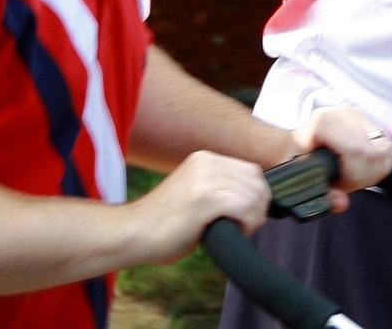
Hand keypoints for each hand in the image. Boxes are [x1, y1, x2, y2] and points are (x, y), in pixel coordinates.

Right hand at [131, 149, 271, 262]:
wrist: (132, 233)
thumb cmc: (163, 224)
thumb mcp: (195, 192)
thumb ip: (220, 189)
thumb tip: (255, 199)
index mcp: (205, 158)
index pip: (252, 171)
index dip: (256, 195)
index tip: (247, 215)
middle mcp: (207, 162)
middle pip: (257, 181)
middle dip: (259, 206)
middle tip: (245, 225)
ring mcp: (206, 178)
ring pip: (254, 195)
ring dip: (254, 217)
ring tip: (238, 229)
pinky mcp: (205, 198)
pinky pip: (246, 207)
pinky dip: (248, 223)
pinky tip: (236, 231)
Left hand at [295, 106, 391, 209]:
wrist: (293, 146)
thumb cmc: (294, 161)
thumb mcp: (299, 179)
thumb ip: (319, 193)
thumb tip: (340, 203)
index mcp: (324, 122)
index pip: (357, 151)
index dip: (352, 175)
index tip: (338, 184)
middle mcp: (344, 114)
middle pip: (375, 152)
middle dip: (363, 175)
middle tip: (345, 183)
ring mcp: (358, 117)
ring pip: (385, 149)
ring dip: (372, 171)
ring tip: (351, 176)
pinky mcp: (369, 123)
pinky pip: (386, 148)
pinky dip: (376, 165)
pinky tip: (359, 169)